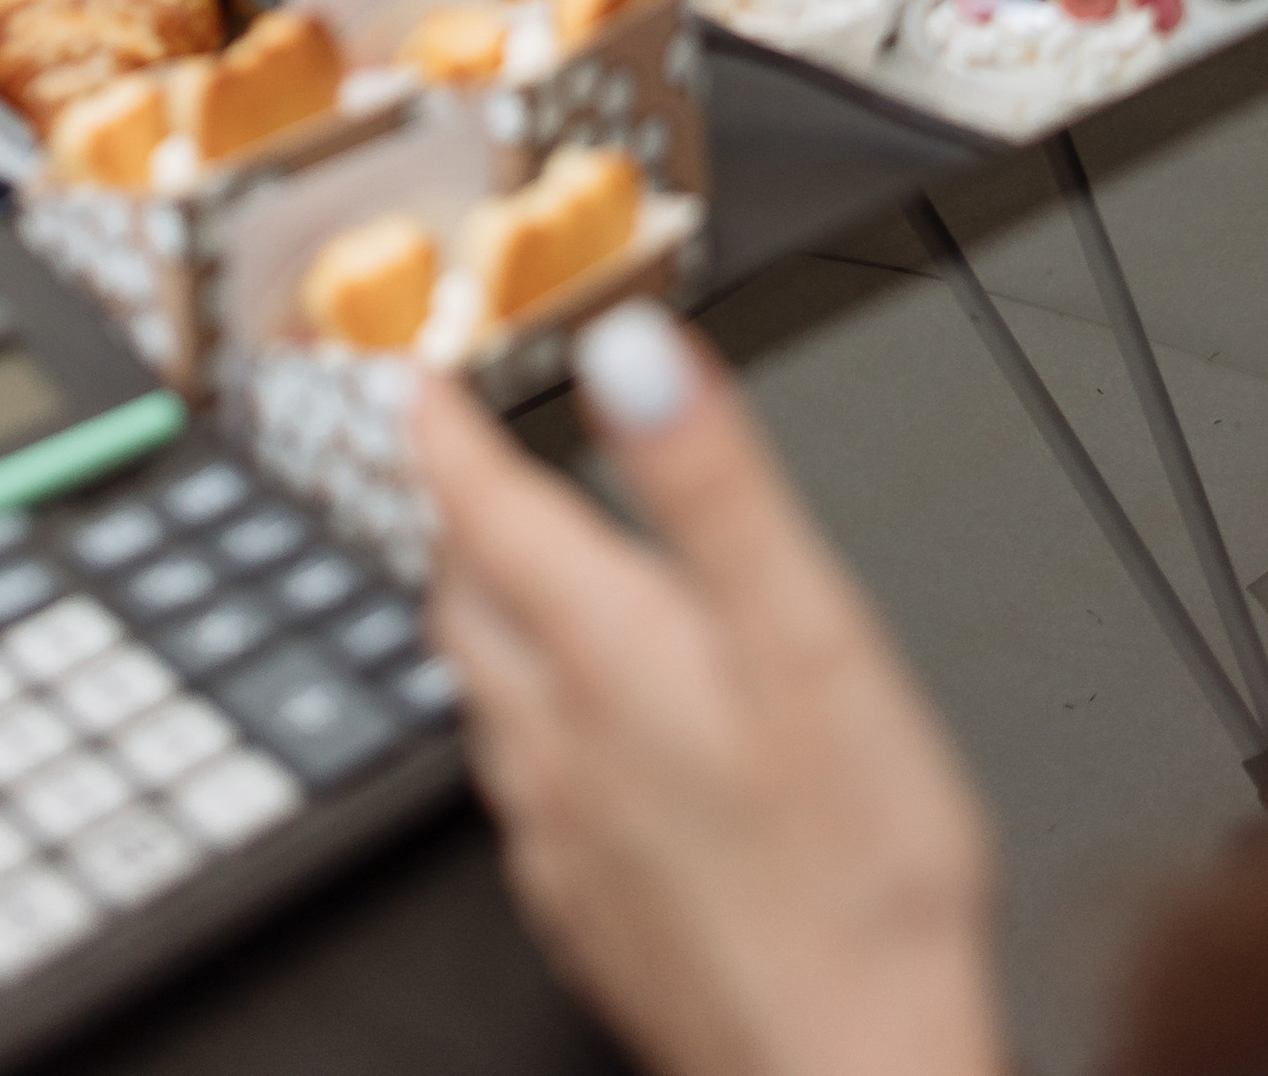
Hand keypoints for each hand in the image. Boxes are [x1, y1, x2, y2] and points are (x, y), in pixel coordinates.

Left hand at [419, 305, 1002, 1075]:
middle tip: (456, 473)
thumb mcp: (804, 632)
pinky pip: (522, 798)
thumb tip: (633, 350)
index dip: (447, 433)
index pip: (489, 513)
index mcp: (608, 654)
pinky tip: (573, 752)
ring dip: (486, 625)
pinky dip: (528, 734)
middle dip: (459, 525)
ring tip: (505, 586)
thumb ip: (712, 482)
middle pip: (469, 607)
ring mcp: (567, 841)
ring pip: (487, 703)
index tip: (415, 382)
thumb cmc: (852, 875)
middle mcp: (561, 744)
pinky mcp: (591, 916)